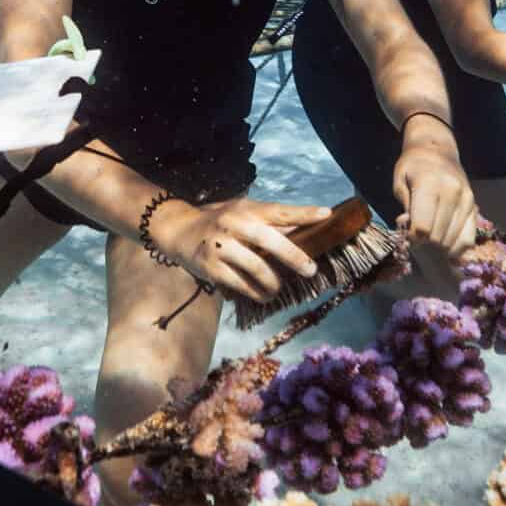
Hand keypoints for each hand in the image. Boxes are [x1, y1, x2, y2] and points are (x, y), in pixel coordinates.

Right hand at [149, 197, 330, 302]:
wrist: (179, 230)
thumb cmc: (220, 222)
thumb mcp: (242, 214)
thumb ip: (269, 224)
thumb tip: (304, 234)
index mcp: (246, 209)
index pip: (279, 211)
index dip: (303, 213)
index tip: (326, 214)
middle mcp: (234, 224)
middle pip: (269, 240)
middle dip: (294, 256)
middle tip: (310, 270)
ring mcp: (221, 245)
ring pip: (256, 268)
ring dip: (274, 283)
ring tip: (278, 289)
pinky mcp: (211, 267)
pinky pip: (241, 285)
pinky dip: (256, 293)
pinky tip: (263, 296)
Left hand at [391, 121, 478, 256]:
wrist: (438, 150)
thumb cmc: (413, 166)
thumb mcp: (400, 181)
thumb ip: (405, 208)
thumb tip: (411, 231)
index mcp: (430, 184)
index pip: (423, 227)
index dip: (412, 236)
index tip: (407, 232)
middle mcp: (452, 192)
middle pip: (437, 237)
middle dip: (424, 241)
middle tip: (416, 233)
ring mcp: (466, 200)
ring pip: (451, 240)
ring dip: (437, 244)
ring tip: (429, 231)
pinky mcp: (474, 207)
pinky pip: (468, 238)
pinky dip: (456, 246)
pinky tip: (445, 242)